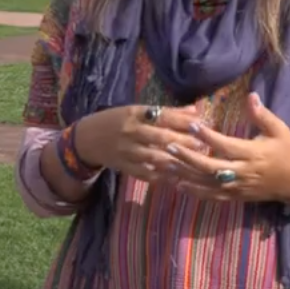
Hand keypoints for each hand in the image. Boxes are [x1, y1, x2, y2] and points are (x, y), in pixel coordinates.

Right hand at [73, 102, 210, 183]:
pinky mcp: (123, 166)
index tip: (202, 124)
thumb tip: (195, 110)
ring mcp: (126, 151)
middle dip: (184, 142)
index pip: (163, 116)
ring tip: (194, 162)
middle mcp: (130, 131)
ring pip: (155, 157)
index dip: (184, 121)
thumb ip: (166, 112)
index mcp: (134, 113)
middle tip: (204, 145)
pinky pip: (144, 173)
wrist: (86, 139)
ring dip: (176, 161)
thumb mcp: (136, 111)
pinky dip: (161, 176)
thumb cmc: (116, 121)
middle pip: (161, 137)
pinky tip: (176, 178)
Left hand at [165, 92, 289, 205]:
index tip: (192, 125)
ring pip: (207, 183)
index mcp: (253, 154)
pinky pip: (212, 196)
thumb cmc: (288, 152)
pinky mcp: (236, 197)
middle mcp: (243, 172)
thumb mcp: (280, 131)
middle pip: (210, 167)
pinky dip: (195, 192)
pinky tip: (178, 185)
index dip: (208, 136)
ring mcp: (238, 187)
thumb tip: (250, 95)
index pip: (226, 145)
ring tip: (166, 165)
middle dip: (188, 157)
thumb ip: (262, 115)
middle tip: (169, 146)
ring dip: (185, 174)